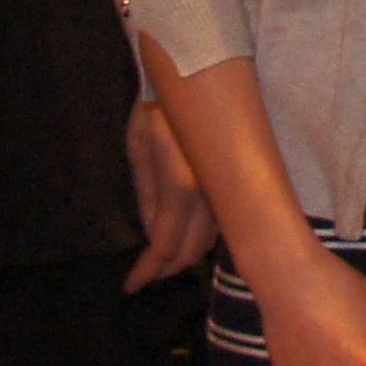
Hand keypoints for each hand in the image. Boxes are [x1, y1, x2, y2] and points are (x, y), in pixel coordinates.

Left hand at [123, 103, 215, 289]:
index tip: (132, 285)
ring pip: (210, 239)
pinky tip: (187, 239)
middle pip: (192, 249)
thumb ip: (147, 198)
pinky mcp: (233, 184)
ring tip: (163, 261)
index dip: (148, 270)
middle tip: (147, 274)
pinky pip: (220, 222)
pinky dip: (202, 238)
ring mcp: (226, 190)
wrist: (195, 80)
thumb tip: (153, 235)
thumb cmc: (155, 111)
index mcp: (181, 186)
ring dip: (186, 255)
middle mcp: (210, 193)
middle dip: (168, 267)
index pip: (165, 245)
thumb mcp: (138, 152)